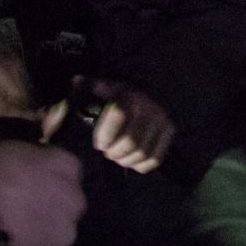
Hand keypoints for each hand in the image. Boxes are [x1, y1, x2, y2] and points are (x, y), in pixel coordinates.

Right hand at [0, 136, 84, 245]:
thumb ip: (2, 134)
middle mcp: (74, 198)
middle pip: (62, 197)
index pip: (59, 162)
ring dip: (37, 225)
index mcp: (64, 163)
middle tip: (10, 202)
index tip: (16, 172)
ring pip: (53, 227)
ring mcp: (63, 233)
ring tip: (5, 228)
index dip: (37, 167)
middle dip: (43, 198)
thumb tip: (3, 133)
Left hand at [53, 77, 175, 173]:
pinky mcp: (170, 130)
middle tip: (107, 151)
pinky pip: (155, 159)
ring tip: (117, 155)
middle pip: (130, 142)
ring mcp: (161, 119)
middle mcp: (149, 105)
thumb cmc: (111, 96)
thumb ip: (83, 89)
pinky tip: (131, 158)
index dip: (106, 135)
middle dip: (114, 152)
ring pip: (142, 153)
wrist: (140, 93)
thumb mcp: (96, 89)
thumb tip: (75, 81)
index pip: (119, 114)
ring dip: (126, 160)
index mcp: (128, 94)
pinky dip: (140, 165)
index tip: (99, 143)